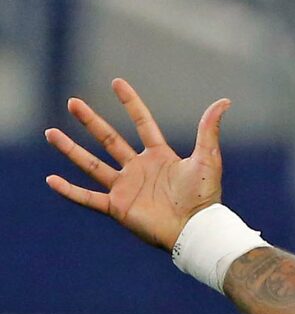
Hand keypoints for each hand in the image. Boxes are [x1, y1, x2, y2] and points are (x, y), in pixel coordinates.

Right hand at [45, 79, 230, 251]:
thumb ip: (209, 129)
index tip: (116, 82)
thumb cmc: (205, 199)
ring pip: (92, 165)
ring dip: (71, 149)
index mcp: (159, 157)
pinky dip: (69, 190)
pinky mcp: (118, 207)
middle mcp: (139, 170)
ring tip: (50, 132)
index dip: (131, 103)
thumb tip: (224, 101)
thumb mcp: (208, 159)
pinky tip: (51, 179)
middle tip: (72, 102)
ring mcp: (126, 188)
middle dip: (90, 121)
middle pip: (109, 139)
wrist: (196, 230)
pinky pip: (88, 198)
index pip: (142, 123)